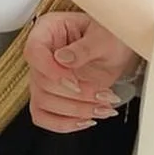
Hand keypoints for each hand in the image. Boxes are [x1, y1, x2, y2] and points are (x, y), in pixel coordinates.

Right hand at [24, 13, 140, 133]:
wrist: (119, 50)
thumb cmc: (110, 35)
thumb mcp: (104, 37)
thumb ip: (84, 48)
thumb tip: (63, 59)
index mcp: (48, 30)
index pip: (34, 51)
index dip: (51, 70)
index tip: (74, 81)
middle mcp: (42, 54)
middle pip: (41, 83)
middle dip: (74, 95)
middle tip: (101, 95)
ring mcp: (44, 77)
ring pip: (43, 103)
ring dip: (76, 111)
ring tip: (102, 107)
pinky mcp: (51, 96)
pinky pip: (45, 117)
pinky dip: (65, 123)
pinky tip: (86, 119)